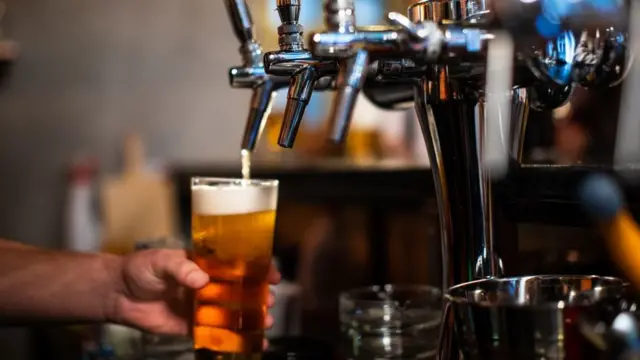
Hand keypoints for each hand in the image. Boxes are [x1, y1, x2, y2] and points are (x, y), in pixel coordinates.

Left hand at [108, 249, 280, 339]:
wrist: (117, 294)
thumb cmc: (140, 269)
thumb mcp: (160, 261)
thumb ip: (181, 268)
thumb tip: (200, 279)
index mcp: (204, 264)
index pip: (235, 264)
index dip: (256, 268)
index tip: (271, 274)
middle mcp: (207, 284)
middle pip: (239, 289)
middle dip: (258, 295)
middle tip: (270, 301)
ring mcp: (201, 306)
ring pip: (231, 312)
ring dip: (250, 318)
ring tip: (266, 322)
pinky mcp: (191, 326)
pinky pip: (214, 333)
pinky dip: (231, 338)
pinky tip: (248, 343)